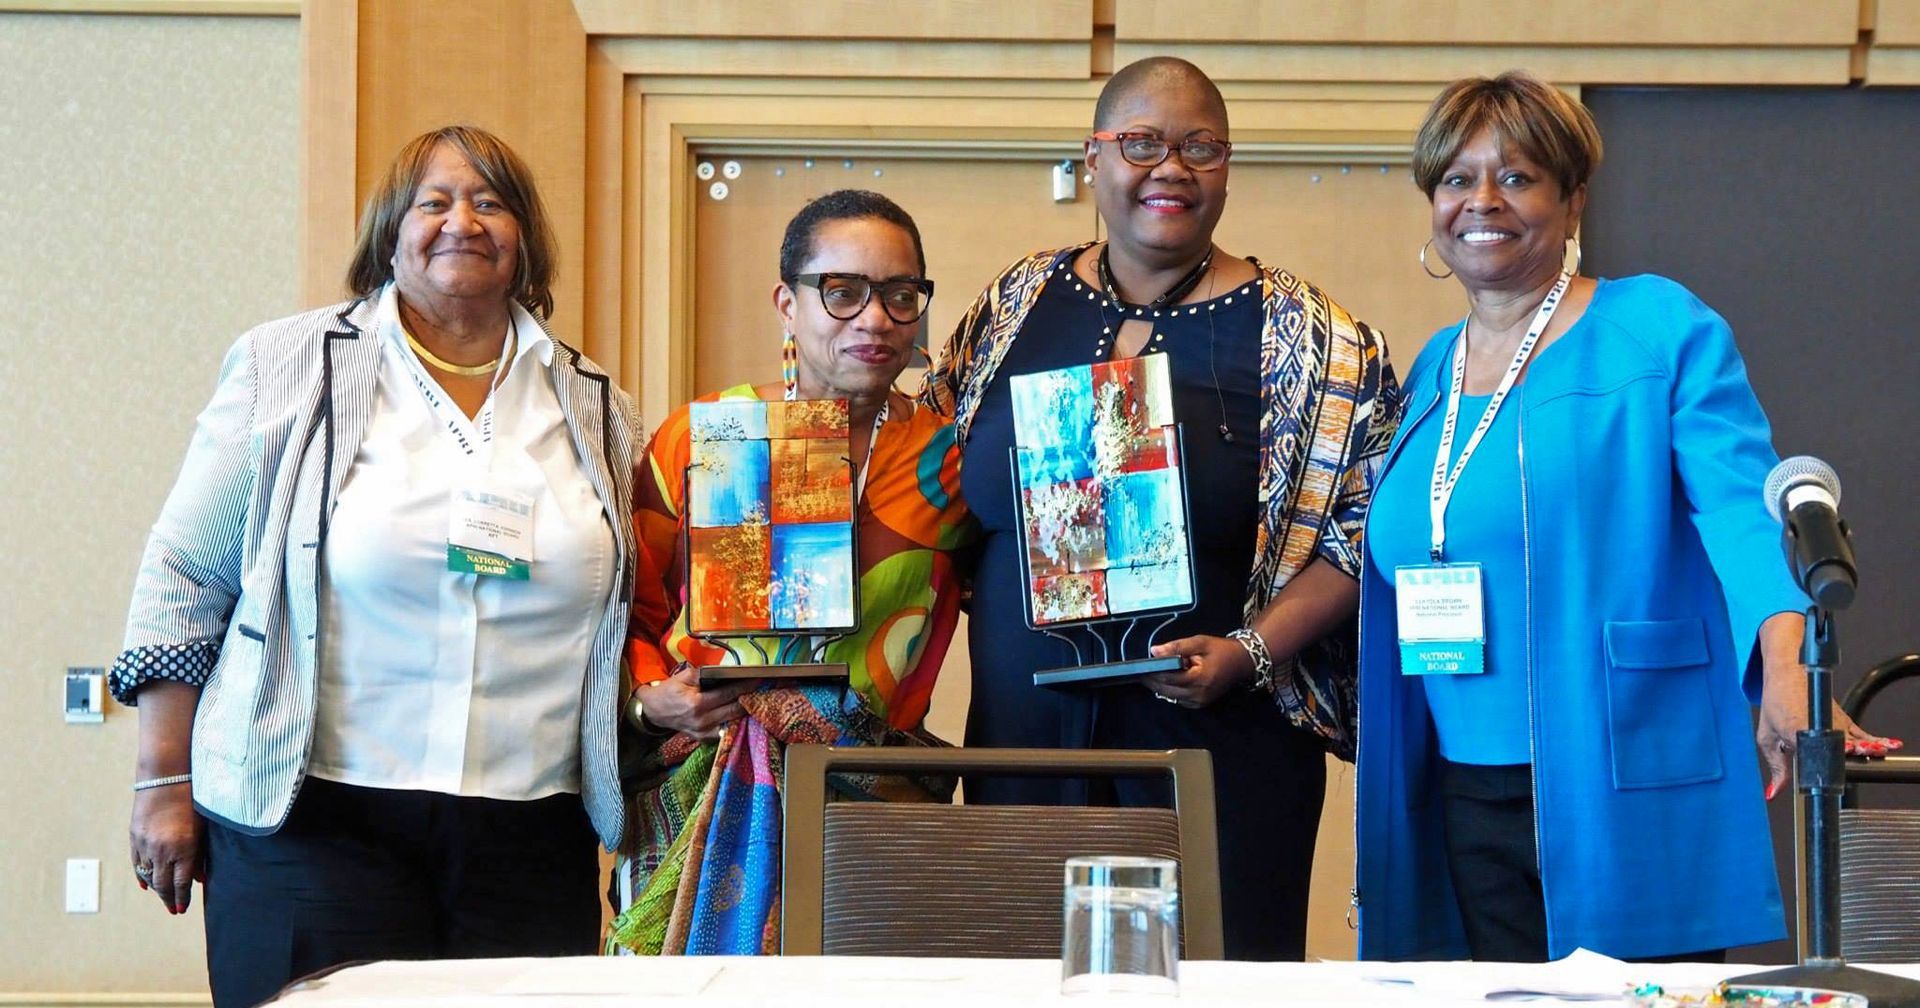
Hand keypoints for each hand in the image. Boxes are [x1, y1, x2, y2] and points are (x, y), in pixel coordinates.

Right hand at [129, 783, 202, 914]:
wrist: (166, 777)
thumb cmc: (193, 799)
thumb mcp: (203, 828)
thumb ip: (201, 854)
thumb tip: (201, 878)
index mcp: (184, 848)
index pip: (181, 883)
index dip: (181, 898)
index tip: (182, 908)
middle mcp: (163, 850)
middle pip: (163, 884)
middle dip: (168, 899)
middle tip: (173, 910)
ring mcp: (146, 844)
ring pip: (148, 875)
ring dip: (156, 889)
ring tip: (162, 898)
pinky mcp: (134, 836)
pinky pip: (137, 862)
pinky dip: (141, 875)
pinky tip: (146, 884)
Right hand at [636, 664, 757, 739]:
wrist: (654, 711)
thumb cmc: (669, 692)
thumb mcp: (683, 677)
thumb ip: (703, 674)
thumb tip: (724, 671)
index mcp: (697, 704)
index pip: (728, 694)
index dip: (745, 686)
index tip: (759, 679)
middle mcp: (703, 721)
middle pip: (735, 709)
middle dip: (750, 698)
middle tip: (763, 688)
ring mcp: (704, 732)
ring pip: (733, 721)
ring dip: (745, 710)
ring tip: (756, 699)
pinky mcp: (704, 739)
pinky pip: (725, 730)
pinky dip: (735, 721)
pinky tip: (742, 712)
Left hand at [1144, 634, 1255, 708]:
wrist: (1242, 662)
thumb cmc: (1221, 650)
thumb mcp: (1200, 642)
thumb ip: (1177, 647)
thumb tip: (1154, 651)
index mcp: (1200, 678)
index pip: (1170, 678)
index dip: (1154, 673)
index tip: (1141, 667)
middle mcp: (1199, 694)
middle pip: (1168, 691)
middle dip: (1153, 682)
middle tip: (1141, 673)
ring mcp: (1200, 702)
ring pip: (1172, 698)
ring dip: (1160, 688)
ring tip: (1150, 676)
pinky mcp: (1201, 704)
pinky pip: (1180, 700)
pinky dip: (1171, 692)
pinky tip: (1166, 682)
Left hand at [1757, 669, 1901, 800]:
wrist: (1788, 676)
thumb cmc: (1776, 705)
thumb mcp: (1767, 739)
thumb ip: (1775, 768)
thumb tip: (1774, 792)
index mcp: (1797, 729)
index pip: (1812, 747)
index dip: (1824, 756)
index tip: (1834, 762)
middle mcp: (1820, 725)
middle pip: (1839, 745)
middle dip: (1847, 753)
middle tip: (1857, 755)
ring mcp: (1835, 721)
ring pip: (1853, 738)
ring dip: (1864, 747)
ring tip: (1874, 751)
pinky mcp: (1845, 720)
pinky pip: (1862, 733)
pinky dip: (1874, 741)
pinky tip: (1885, 746)